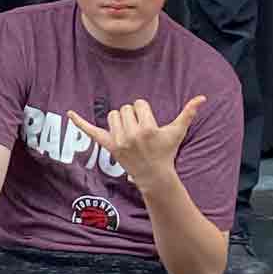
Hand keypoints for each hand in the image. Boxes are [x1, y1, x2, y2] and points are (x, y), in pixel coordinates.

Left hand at [67, 96, 204, 188]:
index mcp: (148, 129)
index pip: (140, 104)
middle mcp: (131, 135)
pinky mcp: (108, 146)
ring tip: (129, 133)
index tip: (150, 126)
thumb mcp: (177, 132)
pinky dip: (80, 122)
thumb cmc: (166, 151)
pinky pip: (91, 131)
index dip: (145, 111)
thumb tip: (203, 98)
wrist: (153, 175)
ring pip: (113, 115)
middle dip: (133, 116)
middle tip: (140, 132)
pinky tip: (69, 113)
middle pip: (125, 108)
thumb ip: (188, 113)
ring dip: (120, 120)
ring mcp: (118, 142)